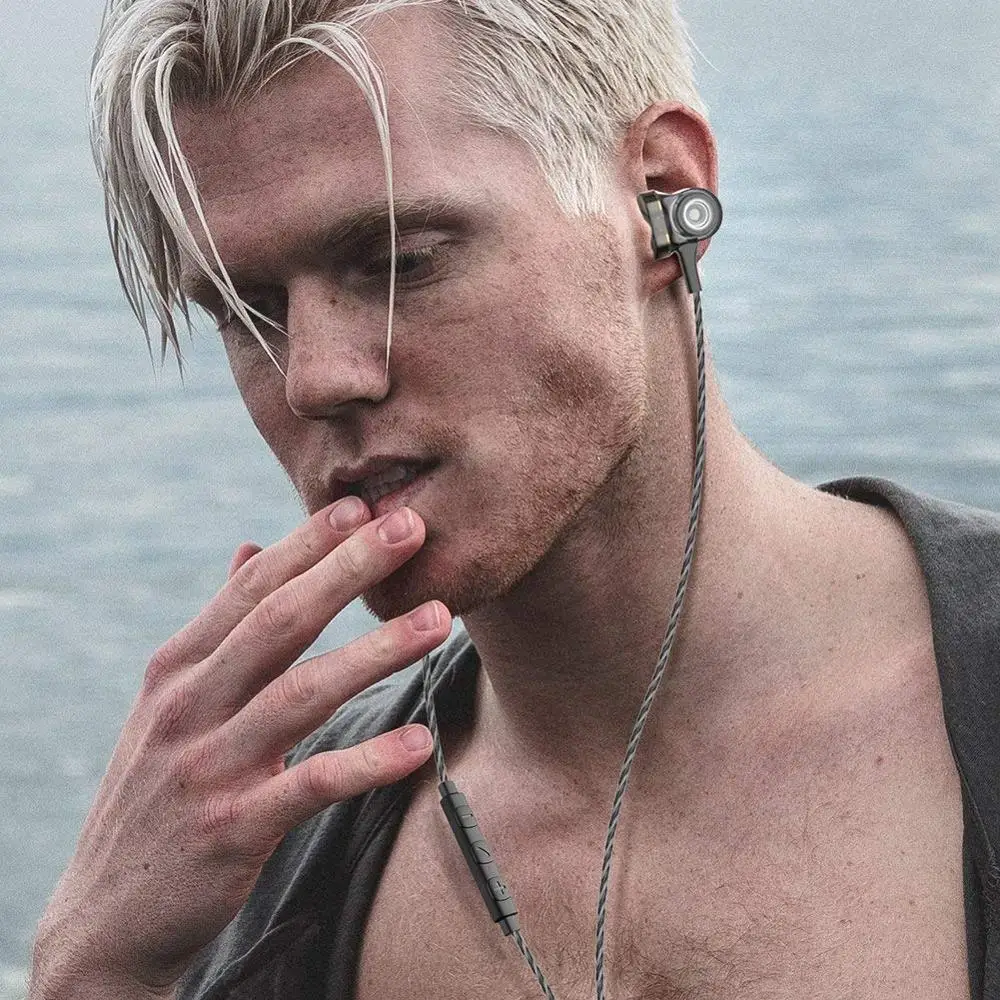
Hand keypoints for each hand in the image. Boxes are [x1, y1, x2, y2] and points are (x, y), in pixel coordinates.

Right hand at [31, 499, 449, 994]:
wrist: (106, 913)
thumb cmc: (156, 791)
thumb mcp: (170, 702)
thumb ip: (218, 628)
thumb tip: (249, 547)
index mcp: (177, 669)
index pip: (250, 589)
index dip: (308, 543)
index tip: (362, 505)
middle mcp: (188, 707)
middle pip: (280, 622)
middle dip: (348, 569)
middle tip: (411, 528)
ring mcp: (208, 767)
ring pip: (301, 693)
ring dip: (375, 651)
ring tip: (439, 617)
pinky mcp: (232, 830)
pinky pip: (310, 785)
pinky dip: (366, 763)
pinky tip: (418, 744)